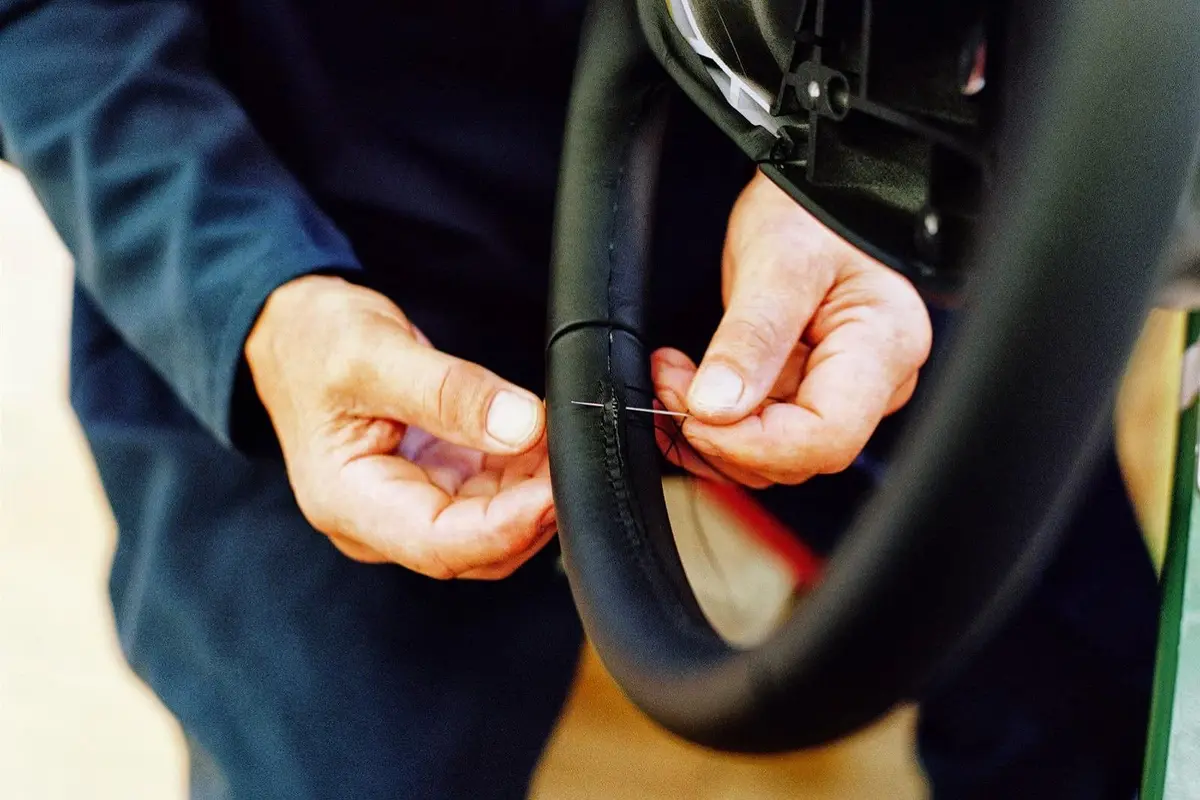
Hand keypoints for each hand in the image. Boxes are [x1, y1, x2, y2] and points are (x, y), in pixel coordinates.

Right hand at [245, 275, 554, 578]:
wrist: (292, 330)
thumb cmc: (314, 341)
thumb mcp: (375, 353)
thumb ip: (449, 392)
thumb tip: (522, 424)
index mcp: (348, 502)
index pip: (440, 544)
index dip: (508, 527)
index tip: (556, 491)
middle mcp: (379, 520)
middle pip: (474, 548)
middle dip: (532, 512)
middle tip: (576, 459)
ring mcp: (409, 504)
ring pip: (491, 527)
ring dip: (533, 492)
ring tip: (563, 439)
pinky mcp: (433, 484)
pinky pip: (490, 497)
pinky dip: (524, 474)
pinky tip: (544, 439)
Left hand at [652, 171, 932, 487]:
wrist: (809, 199)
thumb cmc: (810, 214)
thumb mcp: (777, 262)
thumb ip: (751, 337)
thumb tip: (716, 407)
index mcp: (883, 349)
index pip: (826, 437)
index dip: (754, 443)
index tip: (695, 414)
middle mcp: (873, 385)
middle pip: (799, 457)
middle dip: (723, 434)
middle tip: (671, 379)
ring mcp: (839, 394)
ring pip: (773, 457)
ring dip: (711, 431)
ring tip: (673, 375)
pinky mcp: (805, 396)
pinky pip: (760, 436)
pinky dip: (715, 424)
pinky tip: (686, 387)